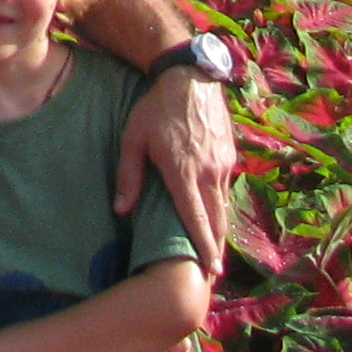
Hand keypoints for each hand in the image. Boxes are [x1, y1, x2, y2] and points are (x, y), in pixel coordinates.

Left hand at [114, 66, 236, 276]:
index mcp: (183, 172)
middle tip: (214, 274)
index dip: (204, 248)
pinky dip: (222, 207)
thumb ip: (129, 176)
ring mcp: (223, 163)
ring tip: (215, 253)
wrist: (190, 76)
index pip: (197, 219)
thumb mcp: (133, 138)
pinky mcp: (230, 154)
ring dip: (220, 230)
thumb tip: (121, 210)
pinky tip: (216, 218)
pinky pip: (226, 188)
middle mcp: (209, 171)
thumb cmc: (155, 108)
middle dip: (216, 249)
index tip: (211, 271)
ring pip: (224, 205)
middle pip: (217, 220)